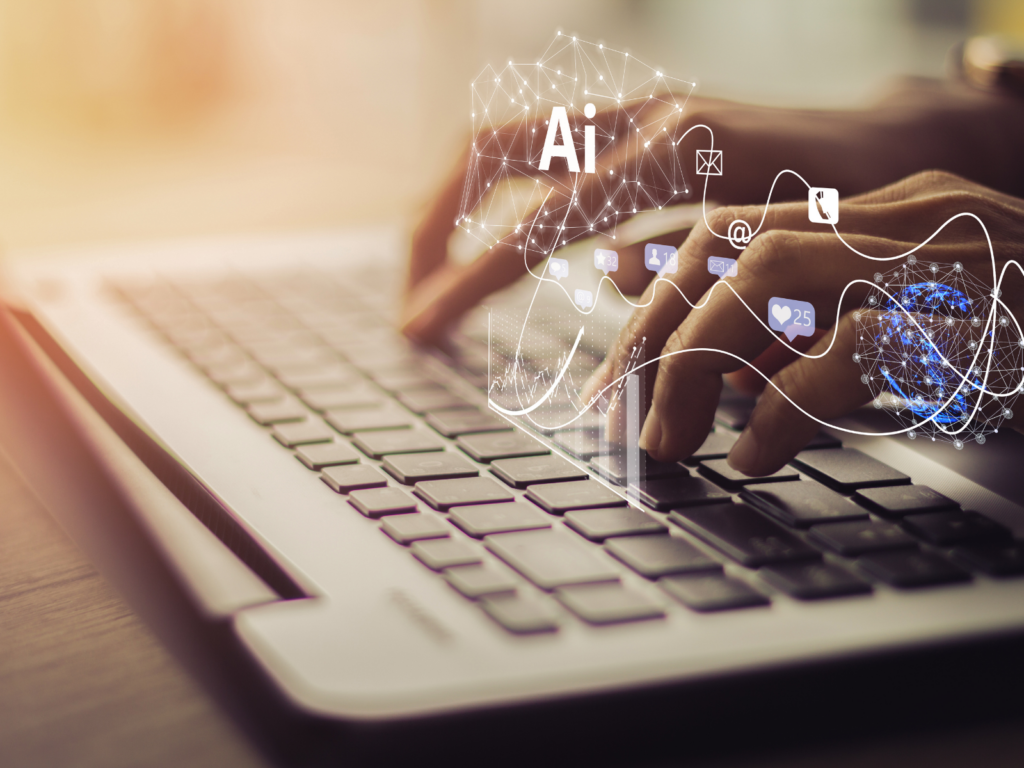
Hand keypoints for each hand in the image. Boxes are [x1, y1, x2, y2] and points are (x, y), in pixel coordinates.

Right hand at [400, 79, 1023, 343]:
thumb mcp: (780, 250)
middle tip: (410, 302)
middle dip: (432, 228)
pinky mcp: (633, 126)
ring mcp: (632, 114)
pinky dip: (497, 204)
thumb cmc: (852, 207)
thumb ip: (684, 267)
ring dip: (452, 211)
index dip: (470, 280)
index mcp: (675, 154)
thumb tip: (599, 280)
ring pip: (504, 144)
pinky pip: (540, 157)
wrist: (891, 144)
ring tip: (429, 281)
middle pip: (489, 153)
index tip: (419, 330)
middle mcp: (639, 119)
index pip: (538, 221)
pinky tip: (490, 253)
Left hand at [581, 170, 1023, 475]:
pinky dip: (784, 405)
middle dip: (658, 334)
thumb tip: (724, 375)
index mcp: (887, 218)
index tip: (610, 352)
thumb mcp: (910, 338)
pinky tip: (753, 457)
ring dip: (698, 362)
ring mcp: (946, 260)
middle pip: (734, 248)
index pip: (738, 228)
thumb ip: (818, 337)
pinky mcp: (981, 321)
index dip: (659, 283)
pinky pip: (851, 349)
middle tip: (620, 418)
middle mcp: (907, 220)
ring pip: (770, 278)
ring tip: (669, 441)